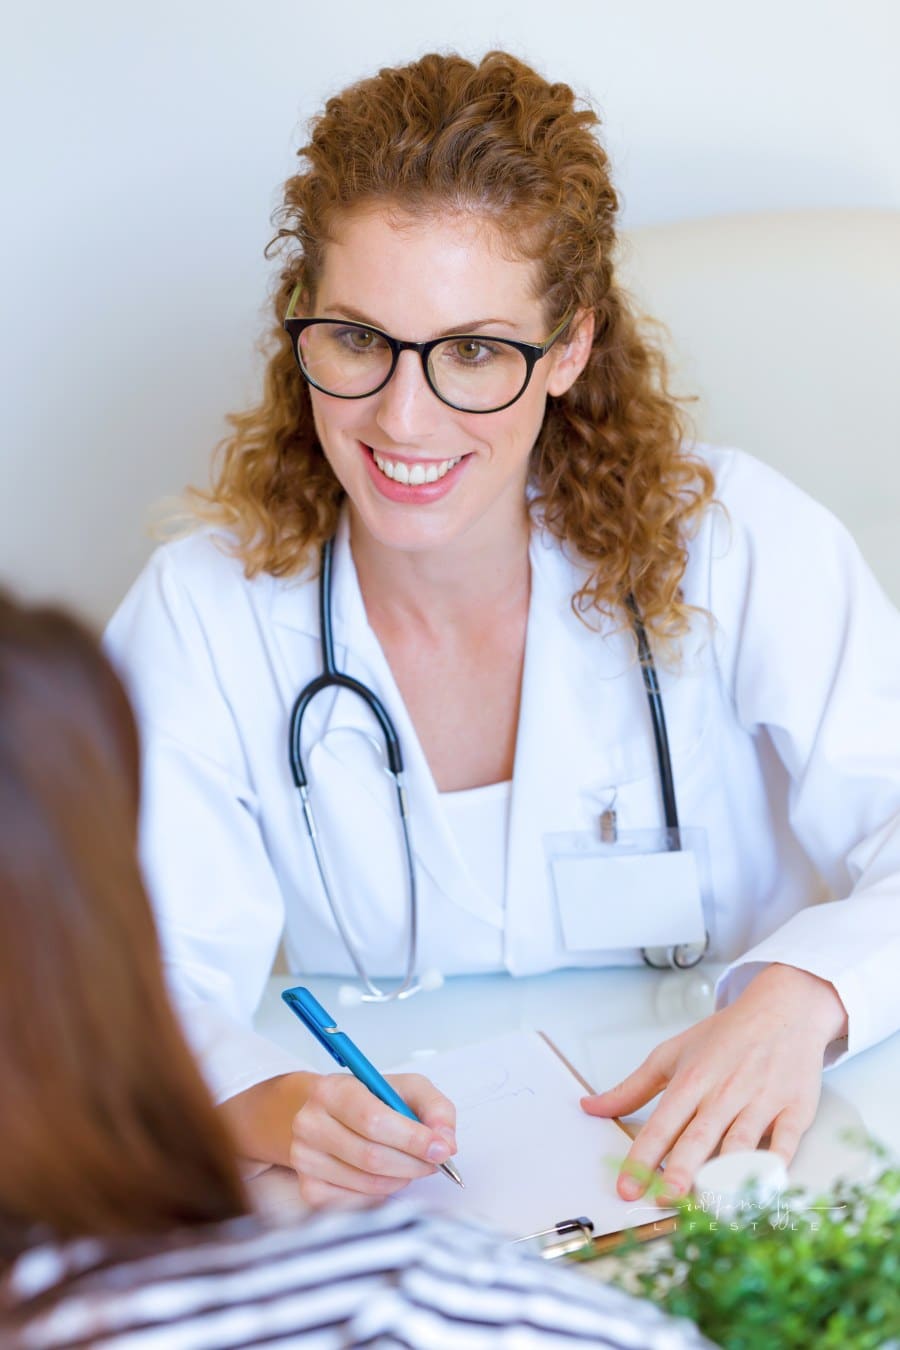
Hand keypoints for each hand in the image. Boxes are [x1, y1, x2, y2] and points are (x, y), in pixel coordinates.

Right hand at [289, 1071, 456, 1207]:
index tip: (440, 1149)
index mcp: (332, 1089)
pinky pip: (356, 1203)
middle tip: (434, 1162)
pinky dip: (382, 1194)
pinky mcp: (308, 1188)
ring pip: (367, 1183)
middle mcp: (310, 1123)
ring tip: (411, 1165)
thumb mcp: (406, 1088)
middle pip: (371, 1156)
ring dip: (401, 1179)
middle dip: (413, 1163)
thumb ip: (434, 1108)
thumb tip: (446, 1143)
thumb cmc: (369, 1100)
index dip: (411, 1138)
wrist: (325, 1114)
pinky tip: (387, 1176)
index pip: (372, 1119)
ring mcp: (304, 1158)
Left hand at [581, 964, 846, 1202]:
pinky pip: (786, 1141)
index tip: (627, 1186)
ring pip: (741, 1144)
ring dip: (726, 1175)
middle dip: (683, 1170)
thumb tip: (590, 1107)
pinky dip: (776, 1164)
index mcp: (692, 1079)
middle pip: (700, 1136)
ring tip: (710, 1205)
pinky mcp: (795, 1108)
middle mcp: (725, 1092)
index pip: (662, 1123)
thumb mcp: (672, 1054)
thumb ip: (632, 1088)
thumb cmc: (726, 1036)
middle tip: (666, 1200)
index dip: (643, 1156)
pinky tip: (763, 1185)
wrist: (782, 1009)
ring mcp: (762, 1100)